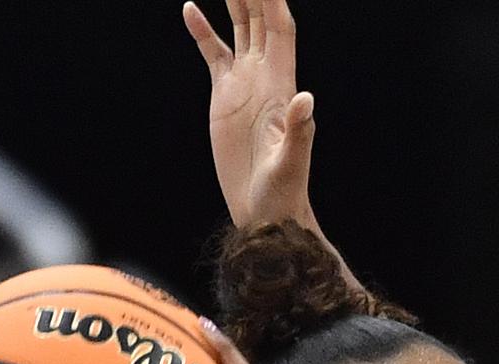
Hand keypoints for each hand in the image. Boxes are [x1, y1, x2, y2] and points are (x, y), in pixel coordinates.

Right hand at [185, 0, 315, 232]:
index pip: (280, 29)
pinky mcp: (225, 95)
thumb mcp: (291, 162)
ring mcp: (245, 83)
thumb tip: (307, 100)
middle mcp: (266, 76)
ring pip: (241, 29)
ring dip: (235, 0)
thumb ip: (299, 131)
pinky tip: (191, 8)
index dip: (273, 1)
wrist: (265, 208)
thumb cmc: (283, 190)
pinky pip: (214, 53)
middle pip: (261, 19)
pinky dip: (202, 30)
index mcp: (282, 84)